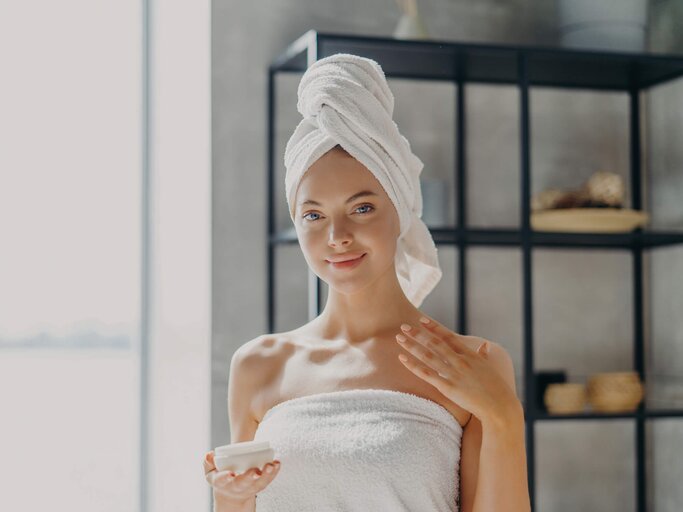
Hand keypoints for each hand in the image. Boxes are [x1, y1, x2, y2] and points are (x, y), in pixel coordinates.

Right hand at [203, 450, 280, 504]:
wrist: (232, 495)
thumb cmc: (222, 479)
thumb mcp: (211, 472)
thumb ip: (208, 462)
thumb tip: (210, 453)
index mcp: (221, 483)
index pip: (222, 481)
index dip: (225, 477)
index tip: (230, 474)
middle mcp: (236, 487)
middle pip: (243, 484)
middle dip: (249, 478)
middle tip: (256, 471)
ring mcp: (249, 488)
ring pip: (258, 484)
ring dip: (266, 475)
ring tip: (271, 465)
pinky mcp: (260, 486)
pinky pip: (268, 481)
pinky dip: (273, 473)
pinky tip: (277, 464)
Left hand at [394, 316, 518, 423]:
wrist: (499, 407)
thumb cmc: (496, 389)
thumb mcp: (490, 368)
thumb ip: (483, 356)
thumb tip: (484, 346)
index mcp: (469, 355)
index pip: (448, 336)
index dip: (434, 327)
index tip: (422, 320)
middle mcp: (459, 361)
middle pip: (434, 343)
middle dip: (418, 333)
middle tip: (403, 326)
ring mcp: (453, 373)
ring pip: (427, 355)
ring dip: (412, 345)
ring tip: (399, 338)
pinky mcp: (447, 387)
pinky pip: (426, 373)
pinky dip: (413, 365)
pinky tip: (402, 358)